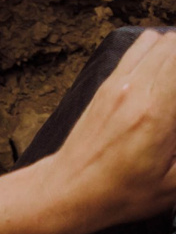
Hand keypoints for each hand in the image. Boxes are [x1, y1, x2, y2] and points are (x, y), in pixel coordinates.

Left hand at [39, 29, 175, 233]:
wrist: (68, 190)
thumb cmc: (122, 193)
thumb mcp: (175, 182)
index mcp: (155, 112)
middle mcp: (133, 89)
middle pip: (174, 44)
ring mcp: (116, 83)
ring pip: (157, 40)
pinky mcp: (106, 85)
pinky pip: (136, 50)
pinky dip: (159, 52)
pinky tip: (168, 75)